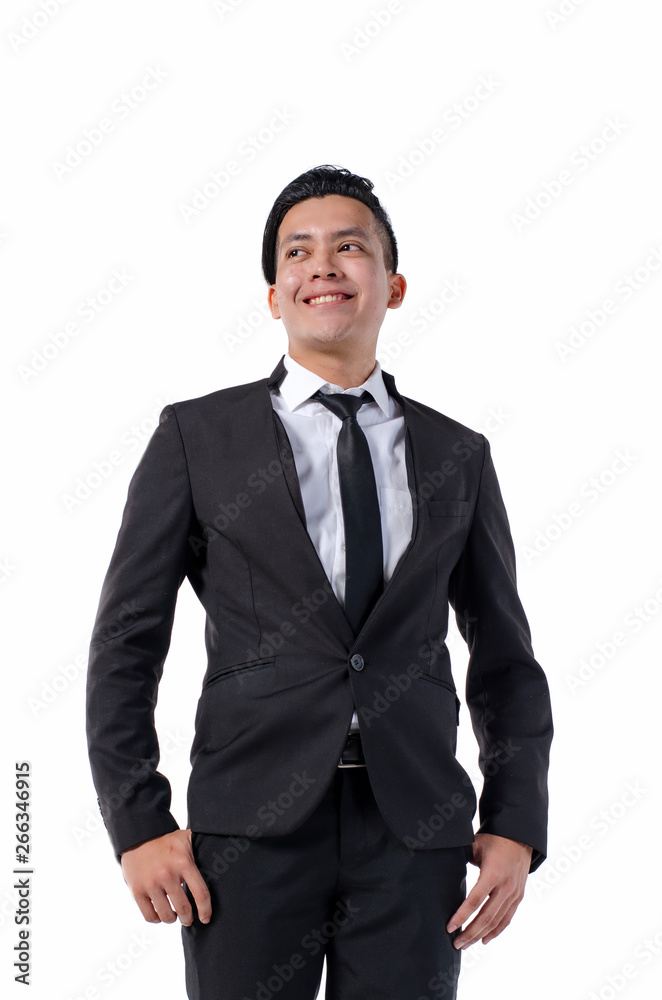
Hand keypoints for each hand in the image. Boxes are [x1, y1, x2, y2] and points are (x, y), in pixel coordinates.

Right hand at [120, 829, 210, 925]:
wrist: (139, 836)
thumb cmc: (166, 841)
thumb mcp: (186, 839)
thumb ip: (201, 848)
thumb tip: (223, 855)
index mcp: (183, 863)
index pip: (201, 893)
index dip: (205, 910)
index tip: (206, 918)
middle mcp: (167, 874)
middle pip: (183, 908)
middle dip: (188, 918)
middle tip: (188, 919)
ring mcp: (151, 884)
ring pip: (166, 915)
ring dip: (172, 919)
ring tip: (174, 916)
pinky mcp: (137, 890)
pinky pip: (149, 915)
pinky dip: (156, 919)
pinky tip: (160, 914)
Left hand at [446, 833, 531, 948]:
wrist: (520, 838)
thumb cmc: (495, 840)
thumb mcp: (476, 844)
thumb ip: (462, 856)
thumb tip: (442, 863)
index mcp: (493, 874)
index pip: (475, 901)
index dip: (462, 916)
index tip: (450, 927)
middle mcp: (505, 887)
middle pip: (486, 917)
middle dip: (469, 932)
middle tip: (456, 943)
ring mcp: (513, 893)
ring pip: (496, 921)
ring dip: (480, 934)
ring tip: (466, 944)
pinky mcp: (518, 897)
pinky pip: (507, 918)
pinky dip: (496, 931)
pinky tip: (485, 939)